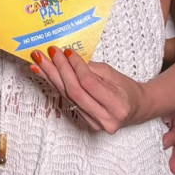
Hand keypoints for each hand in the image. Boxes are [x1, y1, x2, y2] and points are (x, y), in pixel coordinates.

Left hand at [30, 46, 147, 133]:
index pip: (89, 83)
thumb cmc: (127, 89)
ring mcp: (94, 123)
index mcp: (118, 106)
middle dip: (58, 70)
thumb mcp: (113, 74)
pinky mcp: (85, 122)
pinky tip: (45, 75)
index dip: (75, 66)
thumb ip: (91, 68)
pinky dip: (56, 86)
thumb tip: (67, 58)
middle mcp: (106, 119)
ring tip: (38, 63)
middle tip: (46, 53)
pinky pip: (68, 101)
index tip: (65, 51)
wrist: (136, 109)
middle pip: (74, 92)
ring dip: (51, 77)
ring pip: (67, 97)